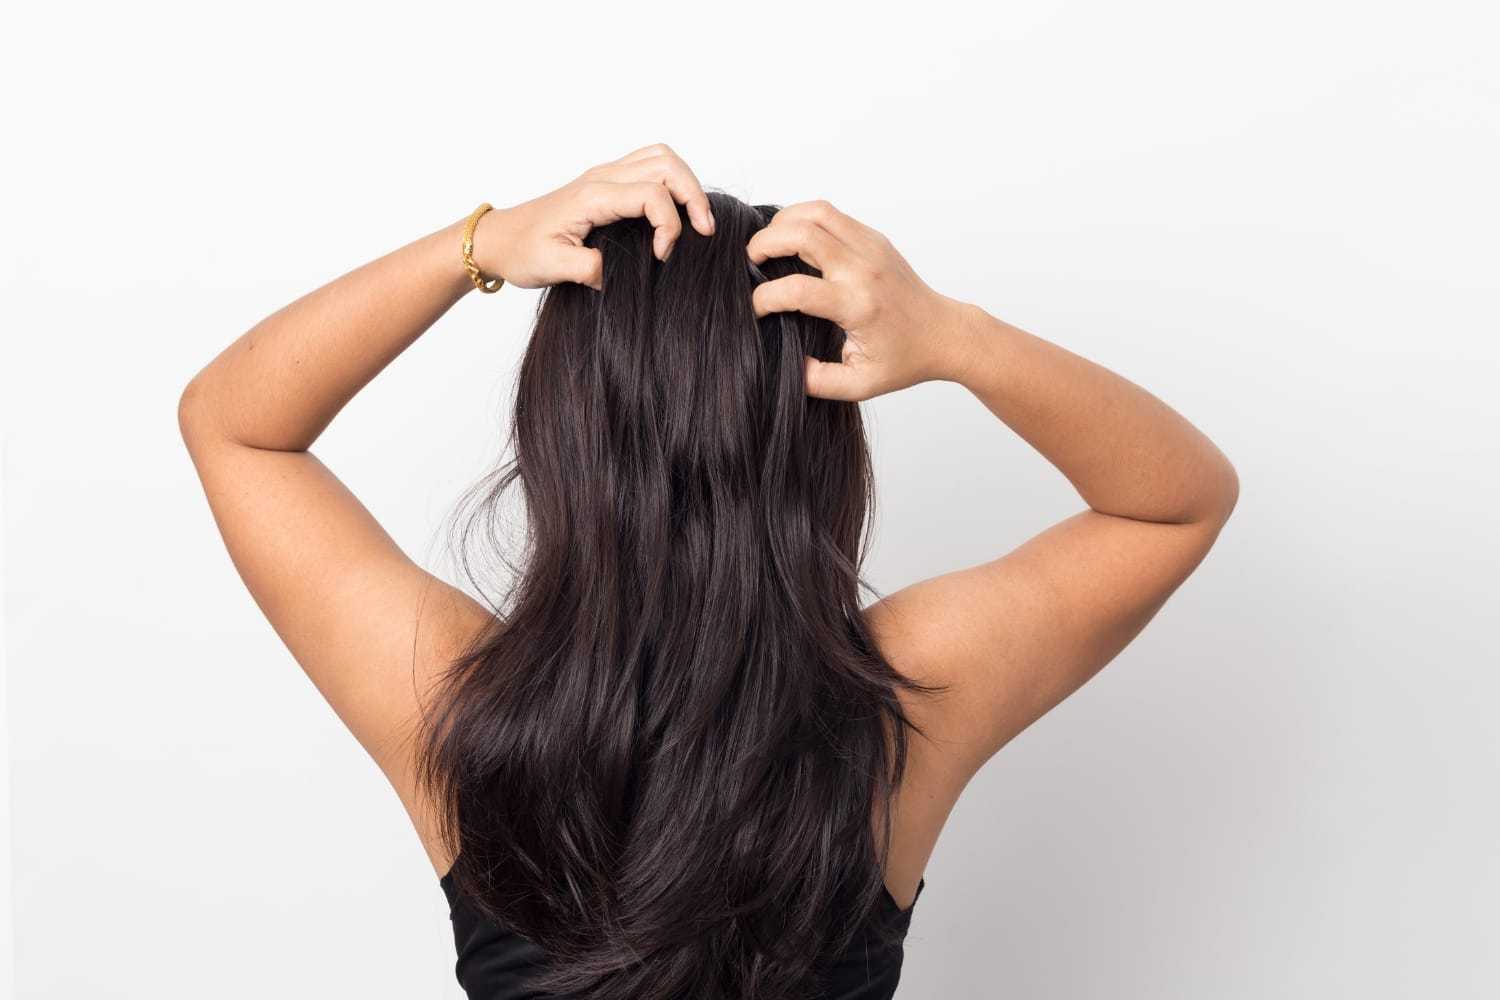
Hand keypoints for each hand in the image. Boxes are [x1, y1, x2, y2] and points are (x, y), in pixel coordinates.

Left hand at [470, 143, 715, 290]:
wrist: (499, 239)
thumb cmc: (522, 250)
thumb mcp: (552, 267)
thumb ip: (590, 269)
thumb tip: (621, 273)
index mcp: (593, 196)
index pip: (652, 195)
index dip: (669, 226)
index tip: (661, 258)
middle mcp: (603, 178)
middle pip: (666, 164)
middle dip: (693, 195)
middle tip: (703, 231)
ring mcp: (605, 176)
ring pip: (661, 158)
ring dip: (686, 184)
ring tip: (695, 220)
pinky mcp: (607, 183)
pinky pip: (650, 167)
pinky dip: (672, 184)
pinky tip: (673, 214)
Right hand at [746, 200, 976, 400]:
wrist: (943, 333)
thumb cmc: (903, 360)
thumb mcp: (859, 384)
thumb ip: (817, 381)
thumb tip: (787, 365)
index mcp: (858, 306)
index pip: (797, 290)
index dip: (765, 298)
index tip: (756, 310)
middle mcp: (863, 270)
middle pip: (802, 234)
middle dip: (764, 243)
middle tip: (751, 262)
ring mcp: (870, 247)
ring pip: (816, 212)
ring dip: (783, 222)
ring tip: (769, 246)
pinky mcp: (873, 238)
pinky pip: (830, 214)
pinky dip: (803, 219)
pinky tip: (791, 240)